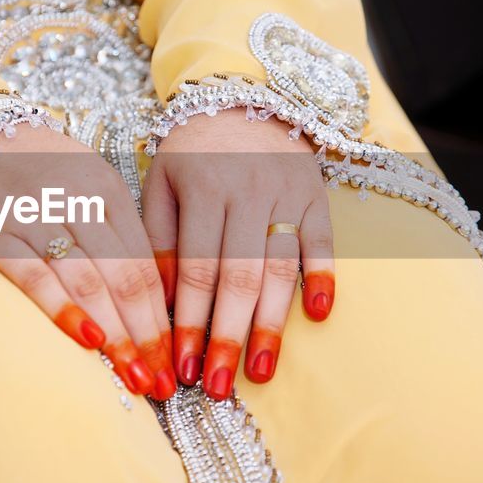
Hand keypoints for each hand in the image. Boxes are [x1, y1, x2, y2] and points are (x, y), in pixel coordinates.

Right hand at [0, 124, 174, 398]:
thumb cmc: (32, 164)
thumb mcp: (84, 183)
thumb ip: (114, 233)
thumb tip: (148, 298)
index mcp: (108, 191)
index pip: (147, 265)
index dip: (164, 319)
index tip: (174, 360)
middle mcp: (79, 200)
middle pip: (126, 280)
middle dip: (148, 337)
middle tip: (162, 385)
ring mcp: (37, 214)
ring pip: (89, 282)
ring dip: (116, 335)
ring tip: (134, 378)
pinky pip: (36, 276)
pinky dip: (64, 309)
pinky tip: (86, 341)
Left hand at [142, 109, 335, 399]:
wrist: (246, 95)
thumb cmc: (192, 151)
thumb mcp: (161, 184)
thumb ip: (159, 241)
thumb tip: (164, 307)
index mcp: (202, 189)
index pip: (196, 269)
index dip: (189, 323)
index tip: (180, 366)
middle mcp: (248, 192)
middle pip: (239, 278)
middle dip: (227, 337)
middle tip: (218, 386)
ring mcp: (288, 194)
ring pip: (280, 269)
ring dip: (270, 325)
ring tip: (259, 371)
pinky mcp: (317, 197)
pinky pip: (324, 242)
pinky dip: (323, 277)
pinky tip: (318, 314)